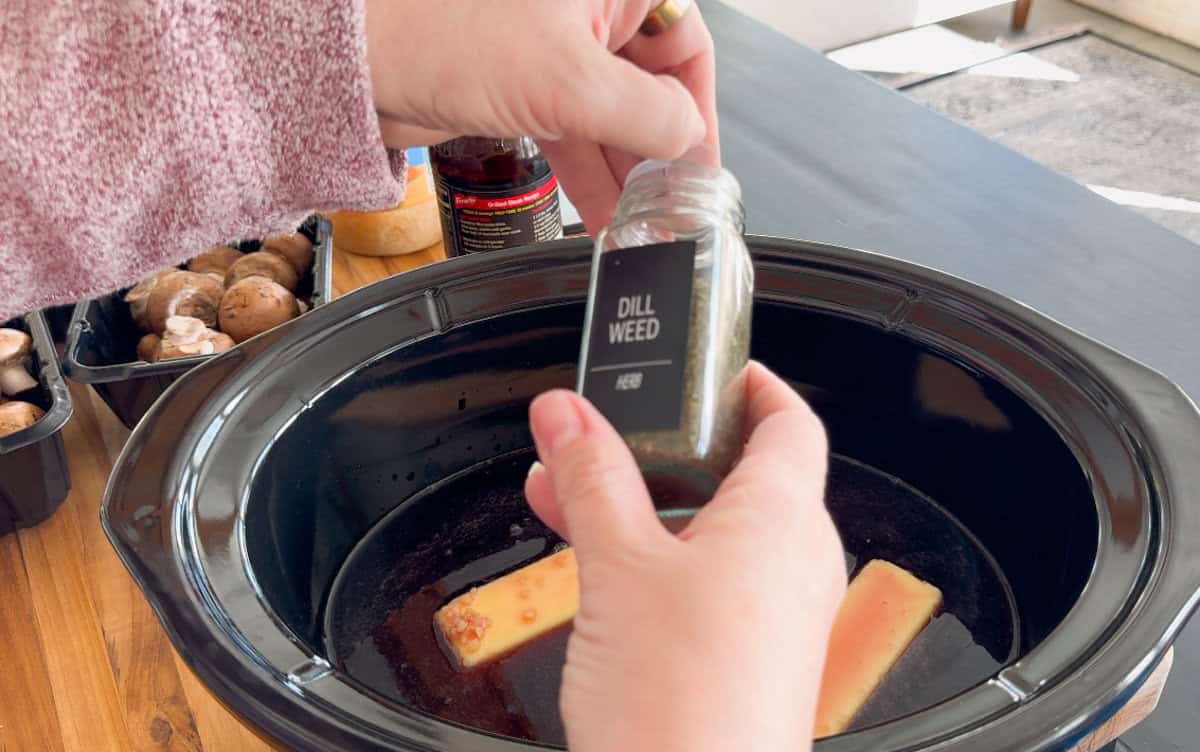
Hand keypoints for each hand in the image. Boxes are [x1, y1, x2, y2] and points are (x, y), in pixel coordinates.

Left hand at [365, 0, 717, 231]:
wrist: (354, 60)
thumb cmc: (442, 32)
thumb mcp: (569, 81)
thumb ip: (646, 115)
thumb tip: (689, 139)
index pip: (686, 47)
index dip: (699, 113)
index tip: (699, 170)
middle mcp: (586, 7)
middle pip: (651, 84)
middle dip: (658, 151)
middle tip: (670, 206)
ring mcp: (551, 43)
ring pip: (609, 113)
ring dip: (623, 171)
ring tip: (640, 222)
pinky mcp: (520, 80)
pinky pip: (571, 128)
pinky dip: (586, 169)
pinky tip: (602, 210)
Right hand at [524, 362, 845, 751]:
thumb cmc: (681, 705)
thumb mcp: (617, 568)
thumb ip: (593, 479)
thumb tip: (566, 413)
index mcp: (783, 520)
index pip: (789, 421)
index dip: (750, 384)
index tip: (703, 365)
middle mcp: (794, 562)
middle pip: (740, 472)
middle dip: (665, 448)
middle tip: (609, 428)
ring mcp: (774, 614)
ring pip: (711, 530)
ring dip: (644, 504)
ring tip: (567, 489)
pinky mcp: (746, 657)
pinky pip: (706, 582)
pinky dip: (654, 558)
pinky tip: (591, 558)